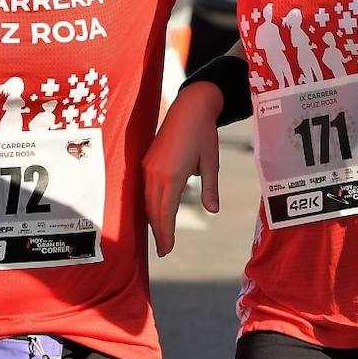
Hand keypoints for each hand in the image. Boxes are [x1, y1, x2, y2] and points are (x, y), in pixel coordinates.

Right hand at [143, 82, 222, 256]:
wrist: (189, 107)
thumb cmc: (204, 134)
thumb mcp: (211, 162)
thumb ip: (210, 188)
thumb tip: (213, 211)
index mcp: (172, 175)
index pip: (165, 212)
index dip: (166, 233)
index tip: (167, 250)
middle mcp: (155, 173)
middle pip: (153, 210)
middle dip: (158, 232)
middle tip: (163, 251)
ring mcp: (148, 166)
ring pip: (146, 200)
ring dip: (152, 219)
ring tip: (160, 236)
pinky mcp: (147, 161)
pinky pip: (144, 190)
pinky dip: (149, 205)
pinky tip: (155, 213)